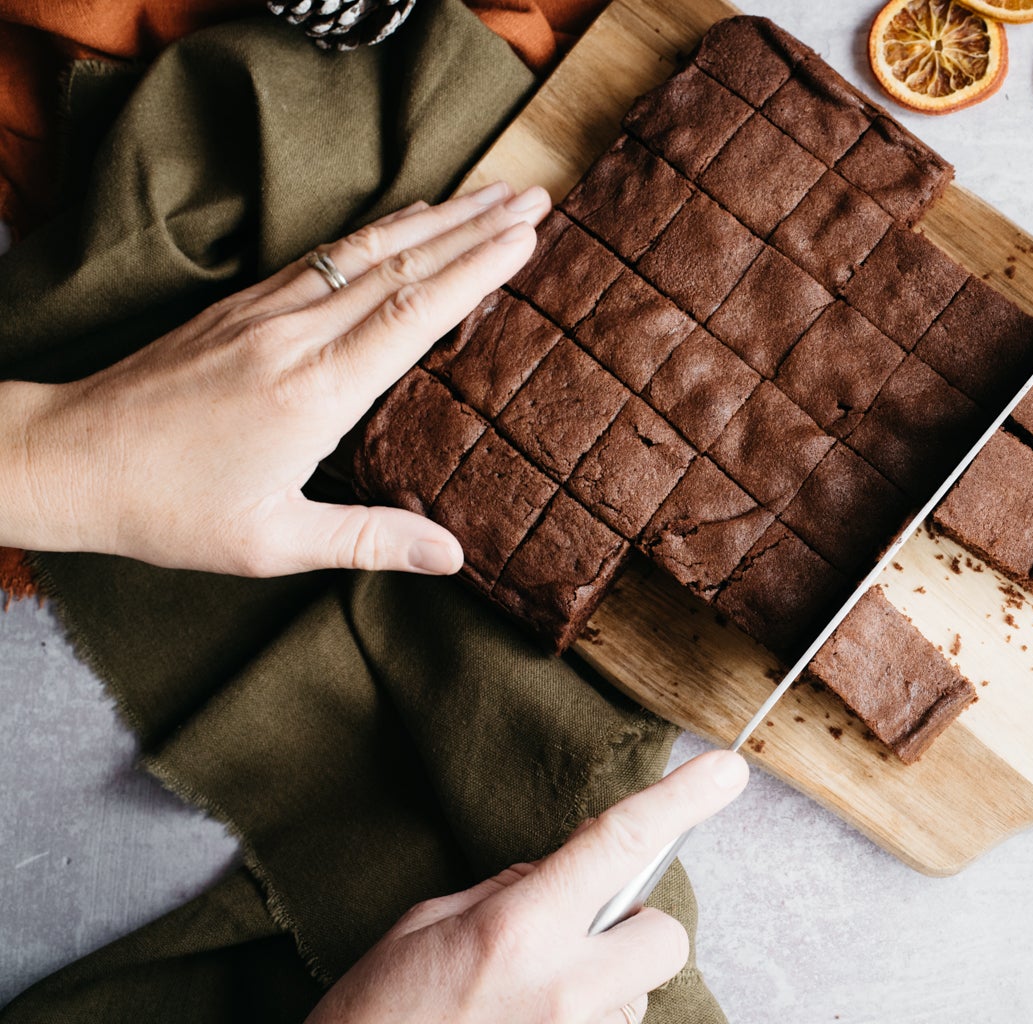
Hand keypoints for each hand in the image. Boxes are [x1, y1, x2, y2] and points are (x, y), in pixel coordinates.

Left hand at [0, 182, 549, 576]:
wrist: (68, 458)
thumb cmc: (167, 509)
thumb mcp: (273, 541)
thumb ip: (370, 540)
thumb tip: (454, 555)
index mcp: (314, 391)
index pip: (415, 314)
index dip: (476, 270)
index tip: (526, 236)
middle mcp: (294, 336)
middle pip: (402, 266)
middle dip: (474, 227)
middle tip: (537, 196)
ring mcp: (265, 312)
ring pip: (367, 250)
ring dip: (435, 218)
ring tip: (491, 193)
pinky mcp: (242, 306)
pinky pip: (326, 256)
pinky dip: (378, 232)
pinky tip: (405, 220)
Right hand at [308, 750, 749, 1023]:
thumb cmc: (376, 1017)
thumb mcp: (425, 927)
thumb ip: (508, 893)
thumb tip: (562, 874)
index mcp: (518, 928)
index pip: (618, 844)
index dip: (679, 802)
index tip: (726, 772)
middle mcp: (561, 988)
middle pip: (663, 936)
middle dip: (631, 931)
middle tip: (576, 942)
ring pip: (638, 995)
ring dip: (601, 990)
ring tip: (526, 1004)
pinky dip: (584, 1021)